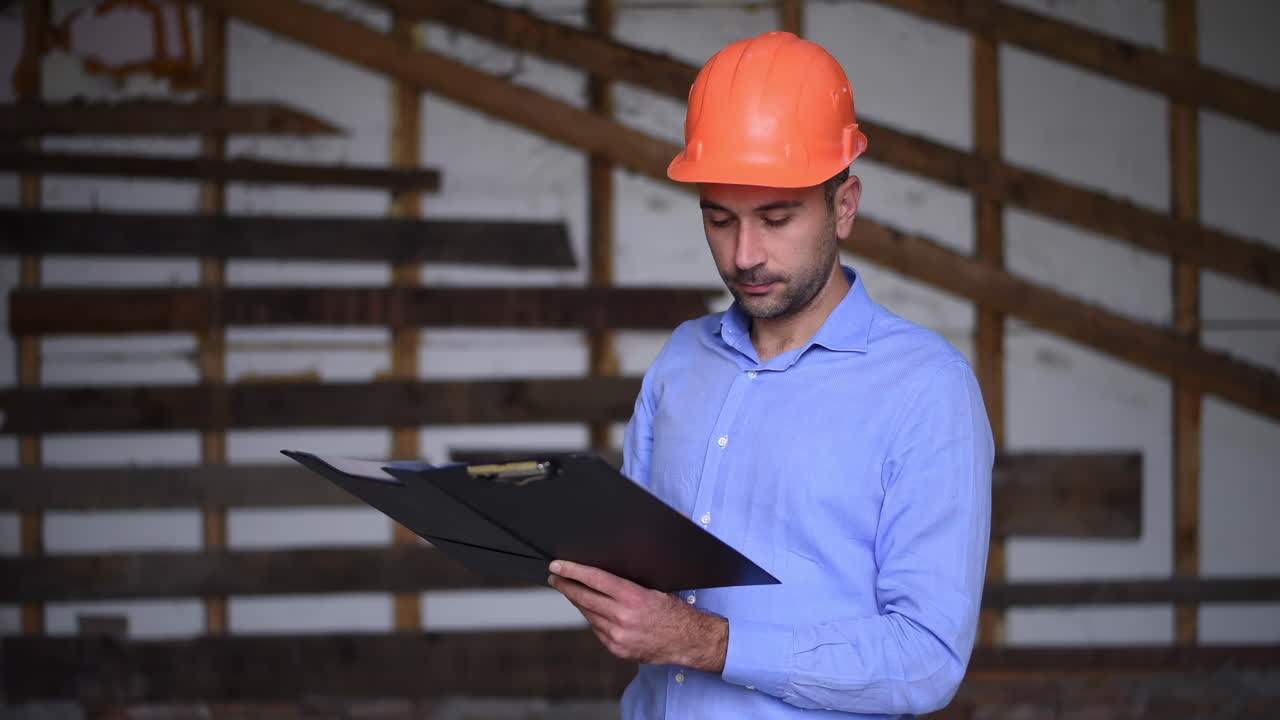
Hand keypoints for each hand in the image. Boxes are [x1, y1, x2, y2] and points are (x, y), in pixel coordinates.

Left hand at [548, 559, 727, 671]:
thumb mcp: (655, 588)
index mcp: (633, 598)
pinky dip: (594, 618)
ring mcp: (618, 636)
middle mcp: (623, 618)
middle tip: (555, 577)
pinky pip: (597, 629)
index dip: (573, 571)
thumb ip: (628, 583)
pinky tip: (593, 611)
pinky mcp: (617, 649)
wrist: (688, 641)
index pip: (595, 579)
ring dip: (579, 602)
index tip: (557, 566)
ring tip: (571, 591)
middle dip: (566, 586)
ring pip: (588, 614)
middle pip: (584, 598)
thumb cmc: (674, 611)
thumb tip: (601, 572)